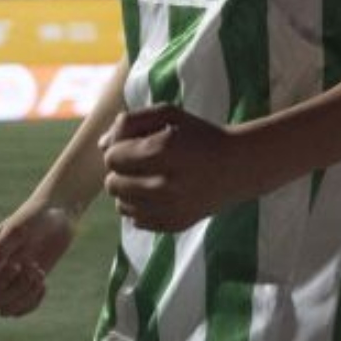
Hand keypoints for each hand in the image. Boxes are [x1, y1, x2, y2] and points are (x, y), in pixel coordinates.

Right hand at [0, 202, 78, 316]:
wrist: (57, 214)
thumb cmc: (34, 218)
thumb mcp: (16, 231)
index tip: (16, 265)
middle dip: (15, 288)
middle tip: (33, 266)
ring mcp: (9, 281)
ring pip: (5, 310)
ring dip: (25, 296)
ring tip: (39, 274)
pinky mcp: (26, 286)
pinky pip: (21, 310)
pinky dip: (33, 301)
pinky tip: (44, 284)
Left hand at [102, 105, 244, 231]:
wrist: (239, 166)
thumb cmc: (201, 135)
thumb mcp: (169, 115)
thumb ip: (130, 122)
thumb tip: (101, 145)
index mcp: (163, 150)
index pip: (112, 158)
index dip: (119, 149)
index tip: (137, 145)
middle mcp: (165, 183)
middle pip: (113, 183)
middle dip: (122, 171)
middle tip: (143, 162)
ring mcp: (170, 208)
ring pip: (120, 205)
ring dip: (129, 190)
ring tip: (150, 178)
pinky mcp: (174, 225)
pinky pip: (136, 221)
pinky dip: (141, 208)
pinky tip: (159, 195)